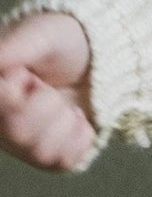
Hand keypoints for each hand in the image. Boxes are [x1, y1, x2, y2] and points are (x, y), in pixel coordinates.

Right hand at [0, 11, 95, 171]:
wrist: (96, 58)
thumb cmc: (64, 41)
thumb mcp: (43, 35)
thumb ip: (15, 47)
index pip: (3, 107)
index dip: (23, 95)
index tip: (29, 76)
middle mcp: (0, 123)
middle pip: (19, 134)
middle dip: (48, 104)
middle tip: (49, 87)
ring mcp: (22, 144)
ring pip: (43, 152)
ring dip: (66, 120)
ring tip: (64, 101)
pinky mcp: (48, 157)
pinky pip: (65, 160)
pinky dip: (80, 136)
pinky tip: (75, 116)